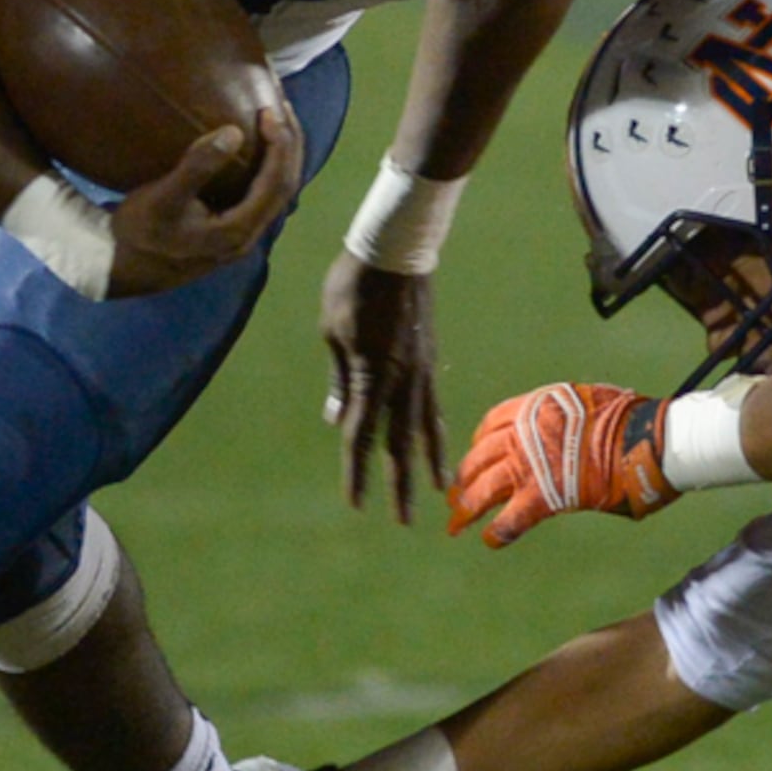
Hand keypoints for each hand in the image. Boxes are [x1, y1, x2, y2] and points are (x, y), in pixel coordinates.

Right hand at [105, 99, 301, 298]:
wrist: (127, 267)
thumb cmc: (140, 230)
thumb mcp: (161, 198)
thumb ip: (197, 167)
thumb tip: (234, 132)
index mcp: (238, 229)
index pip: (276, 183)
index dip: (280, 146)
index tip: (270, 111)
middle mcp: (249, 234)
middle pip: (285, 186)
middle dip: (289, 144)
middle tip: (282, 105)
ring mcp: (243, 232)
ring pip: (277, 190)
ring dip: (281, 154)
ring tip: (275, 119)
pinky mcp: (233, 227)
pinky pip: (263, 192)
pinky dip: (267, 165)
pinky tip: (255, 143)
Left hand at [323, 254, 445, 521]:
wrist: (396, 249)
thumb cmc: (353, 287)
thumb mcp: (333, 332)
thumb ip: (339, 379)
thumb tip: (337, 420)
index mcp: (372, 375)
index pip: (360, 435)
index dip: (356, 472)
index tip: (356, 504)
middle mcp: (402, 381)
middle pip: (399, 443)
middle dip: (399, 484)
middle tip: (402, 521)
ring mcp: (421, 371)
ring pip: (425, 428)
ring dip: (427, 462)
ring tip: (437, 492)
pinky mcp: (430, 360)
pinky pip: (433, 405)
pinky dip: (435, 430)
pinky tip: (436, 444)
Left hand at [446, 381, 676, 547]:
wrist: (639, 437)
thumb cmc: (626, 419)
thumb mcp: (586, 399)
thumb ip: (565, 415)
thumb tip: (574, 425)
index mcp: (533, 407)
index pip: (492, 425)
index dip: (480, 444)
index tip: (477, 456)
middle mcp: (522, 433)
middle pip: (479, 458)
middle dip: (464, 478)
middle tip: (455, 495)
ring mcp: (528, 465)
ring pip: (482, 489)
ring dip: (467, 509)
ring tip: (456, 525)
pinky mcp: (541, 496)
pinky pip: (509, 519)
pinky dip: (497, 532)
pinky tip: (490, 541)